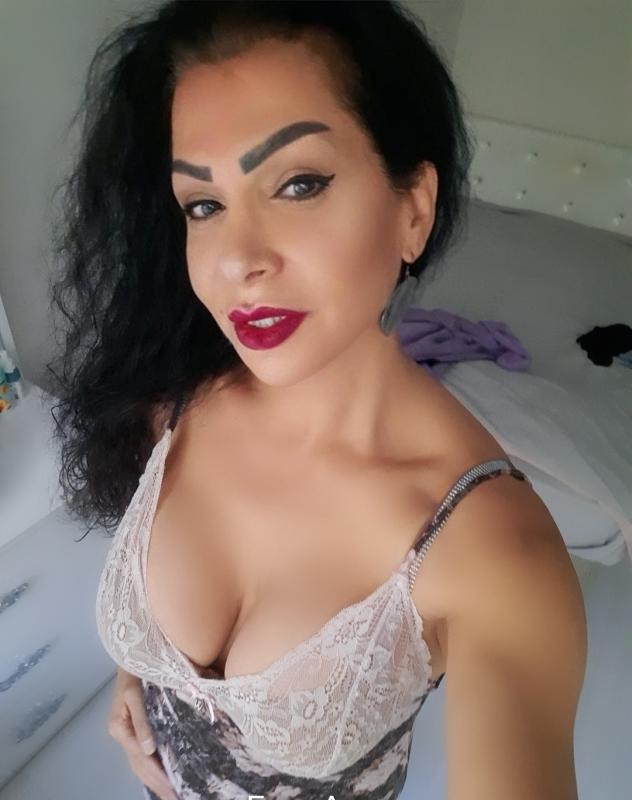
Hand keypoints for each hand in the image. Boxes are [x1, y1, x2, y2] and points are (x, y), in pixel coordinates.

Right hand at [107, 668, 177, 799]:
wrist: (131, 654)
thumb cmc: (135, 670)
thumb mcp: (134, 692)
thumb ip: (141, 720)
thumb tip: (149, 749)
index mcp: (120, 727)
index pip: (141, 759)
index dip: (157, 776)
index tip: (172, 790)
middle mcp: (121, 734)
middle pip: (140, 766)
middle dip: (158, 785)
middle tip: (175, 799)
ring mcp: (126, 733)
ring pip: (139, 765)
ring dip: (154, 781)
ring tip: (170, 795)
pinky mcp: (133, 729)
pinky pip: (141, 756)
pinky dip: (151, 770)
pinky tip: (162, 778)